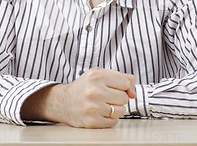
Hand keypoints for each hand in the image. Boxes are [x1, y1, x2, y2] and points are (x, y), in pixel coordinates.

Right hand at [21, 68, 135, 127]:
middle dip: (118, 98)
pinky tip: (100, 113)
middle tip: (107, 96)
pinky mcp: (92, 122)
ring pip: (121, 110)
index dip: (123, 86)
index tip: (115, 87)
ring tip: (104, 104)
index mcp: (97, 75)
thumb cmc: (85, 87)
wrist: (63, 102)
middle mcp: (94, 91)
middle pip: (124, 98)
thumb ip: (122, 78)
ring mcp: (93, 107)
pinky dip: (110, 118)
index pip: (126, 82)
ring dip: (116, 109)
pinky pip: (114, 122)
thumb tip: (133, 93)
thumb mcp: (100, 74)